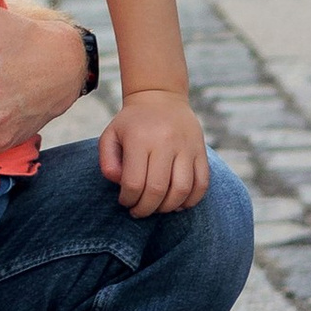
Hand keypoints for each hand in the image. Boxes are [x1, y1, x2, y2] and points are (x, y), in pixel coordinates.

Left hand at [100, 91, 210, 218]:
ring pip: (182, 189)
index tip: (125, 202)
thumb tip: (119, 184)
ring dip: (168, 208)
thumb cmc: (132, 124)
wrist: (161, 99)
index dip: (128, 199)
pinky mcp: (201, 151)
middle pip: (158, 189)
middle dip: (146, 208)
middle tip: (139, 212)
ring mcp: (186, 146)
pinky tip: (178, 203)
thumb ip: (108, 161)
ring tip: (158, 208)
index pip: (134, 182)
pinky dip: (191, 200)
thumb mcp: (110, 135)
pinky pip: (202, 184)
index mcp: (139, 138)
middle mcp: (165, 141)